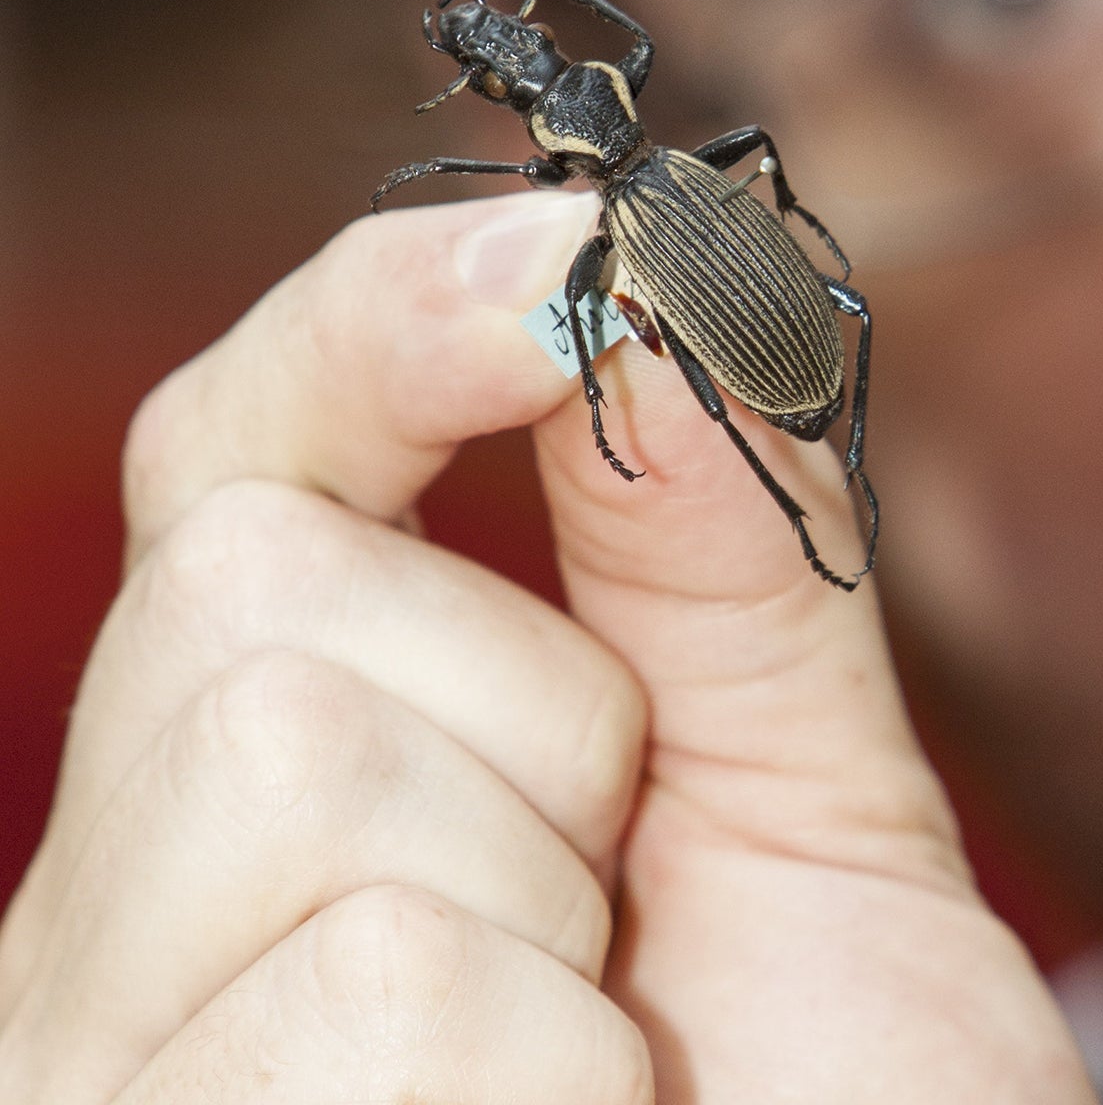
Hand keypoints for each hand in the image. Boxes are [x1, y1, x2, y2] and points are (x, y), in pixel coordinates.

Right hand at [0, 190, 1094, 1102]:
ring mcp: (111, 1056)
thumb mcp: (813, 810)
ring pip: (294, 767)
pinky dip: (543, 1088)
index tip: (552, 258)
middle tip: (624, 929)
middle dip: (536, 736)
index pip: (242, 465)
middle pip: (261, 595)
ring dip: (541, 931)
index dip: (373, 327)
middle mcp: (136, 916)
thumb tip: (657, 293)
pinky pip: (370, 996)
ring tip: (594, 1079)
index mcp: (293, 788)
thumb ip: (728, 558)